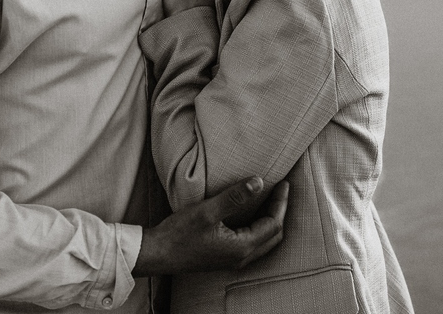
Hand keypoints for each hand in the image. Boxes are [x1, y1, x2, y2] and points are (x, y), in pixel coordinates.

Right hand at [133, 177, 288, 276]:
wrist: (157, 254)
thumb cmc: (179, 233)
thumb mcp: (208, 211)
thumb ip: (235, 197)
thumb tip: (259, 182)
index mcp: (242, 247)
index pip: (273, 224)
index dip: (281, 202)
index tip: (285, 183)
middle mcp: (241, 257)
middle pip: (274, 235)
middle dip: (280, 211)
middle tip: (281, 189)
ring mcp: (233, 259)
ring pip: (265, 241)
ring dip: (271, 220)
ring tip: (271, 198)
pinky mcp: (225, 257)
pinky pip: (253, 243)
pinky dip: (260, 227)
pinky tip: (253, 213)